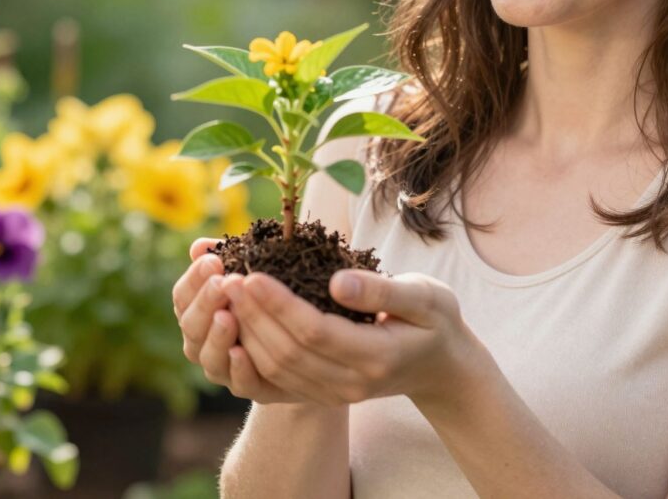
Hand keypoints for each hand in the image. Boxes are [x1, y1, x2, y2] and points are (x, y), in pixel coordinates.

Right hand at [172, 238, 306, 403]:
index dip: (194, 279)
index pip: (183, 296)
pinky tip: (242, 352)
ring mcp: (224, 368)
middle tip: (221, 284)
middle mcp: (204, 342)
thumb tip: (200, 246)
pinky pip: (239, 383)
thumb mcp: (254, 274)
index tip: (213, 260)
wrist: (304, 344)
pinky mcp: (250, 388)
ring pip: (209, 356)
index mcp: (199, 312)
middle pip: (191, 325)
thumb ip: (229, 258)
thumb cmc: (270, 298)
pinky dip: (238, 369)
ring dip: (217, 336)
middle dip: (205, 303)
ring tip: (228, 316)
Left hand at [219, 266, 486, 408]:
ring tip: (226, 294)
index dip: (279, 304)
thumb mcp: (424, 296)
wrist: (442, 366)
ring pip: (277, 370)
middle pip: (287, 352)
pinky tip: (235, 328)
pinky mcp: (322, 394)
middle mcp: (351, 383)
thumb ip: (382, 291)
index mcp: (376, 355)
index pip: (315, 331)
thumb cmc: (435, 320)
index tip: (252, 273)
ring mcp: (334, 394)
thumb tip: (338, 282)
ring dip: (246, 332)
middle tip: (227, 278)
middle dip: (253, 316)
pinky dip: (251, 356)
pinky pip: (277, 382)